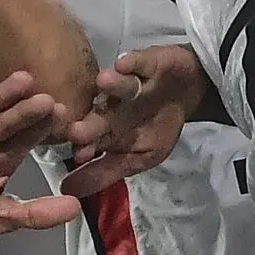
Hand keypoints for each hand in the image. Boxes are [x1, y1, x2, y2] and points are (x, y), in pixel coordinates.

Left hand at [63, 45, 206, 194]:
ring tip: (103, 83)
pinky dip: (132, 63)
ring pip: (117, 86)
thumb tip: (67, 192)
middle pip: (98, 115)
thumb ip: (105, 173)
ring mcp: (125, 83)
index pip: (90, 141)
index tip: (79, 156)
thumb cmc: (157, 126)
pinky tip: (124, 64)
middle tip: (77, 130)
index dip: (85, 148)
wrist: (187, 92)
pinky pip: (137, 61)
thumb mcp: (138, 157)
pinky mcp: (143, 62)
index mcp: (103, 130)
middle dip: (89, 123)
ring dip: (111, 86)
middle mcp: (108, 106)